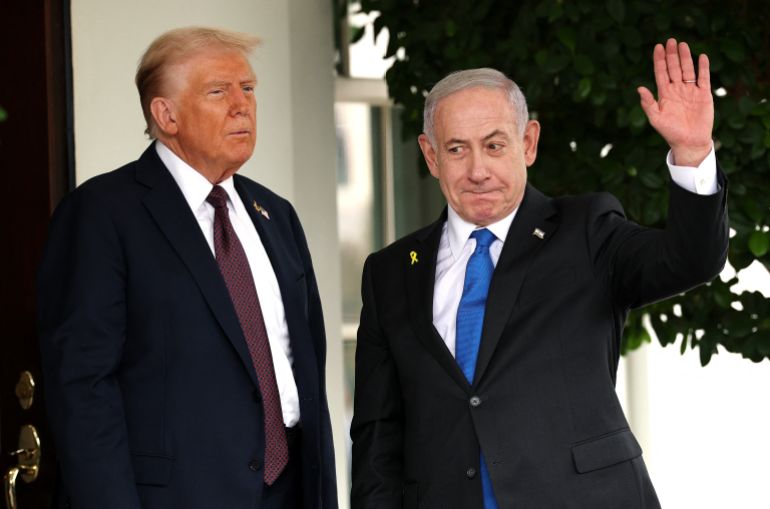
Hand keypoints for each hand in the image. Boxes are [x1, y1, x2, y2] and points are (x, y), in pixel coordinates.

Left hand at [637, 38, 713, 166]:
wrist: (689, 142)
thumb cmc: (670, 132)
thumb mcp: (656, 119)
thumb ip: (648, 104)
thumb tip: (639, 88)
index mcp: (664, 94)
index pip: (661, 73)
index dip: (659, 60)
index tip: (657, 47)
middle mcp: (677, 90)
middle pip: (674, 68)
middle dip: (671, 55)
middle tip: (670, 41)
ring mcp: (690, 91)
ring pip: (687, 70)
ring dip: (685, 57)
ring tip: (682, 44)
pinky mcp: (704, 94)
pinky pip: (703, 78)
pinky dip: (703, 68)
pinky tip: (701, 57)